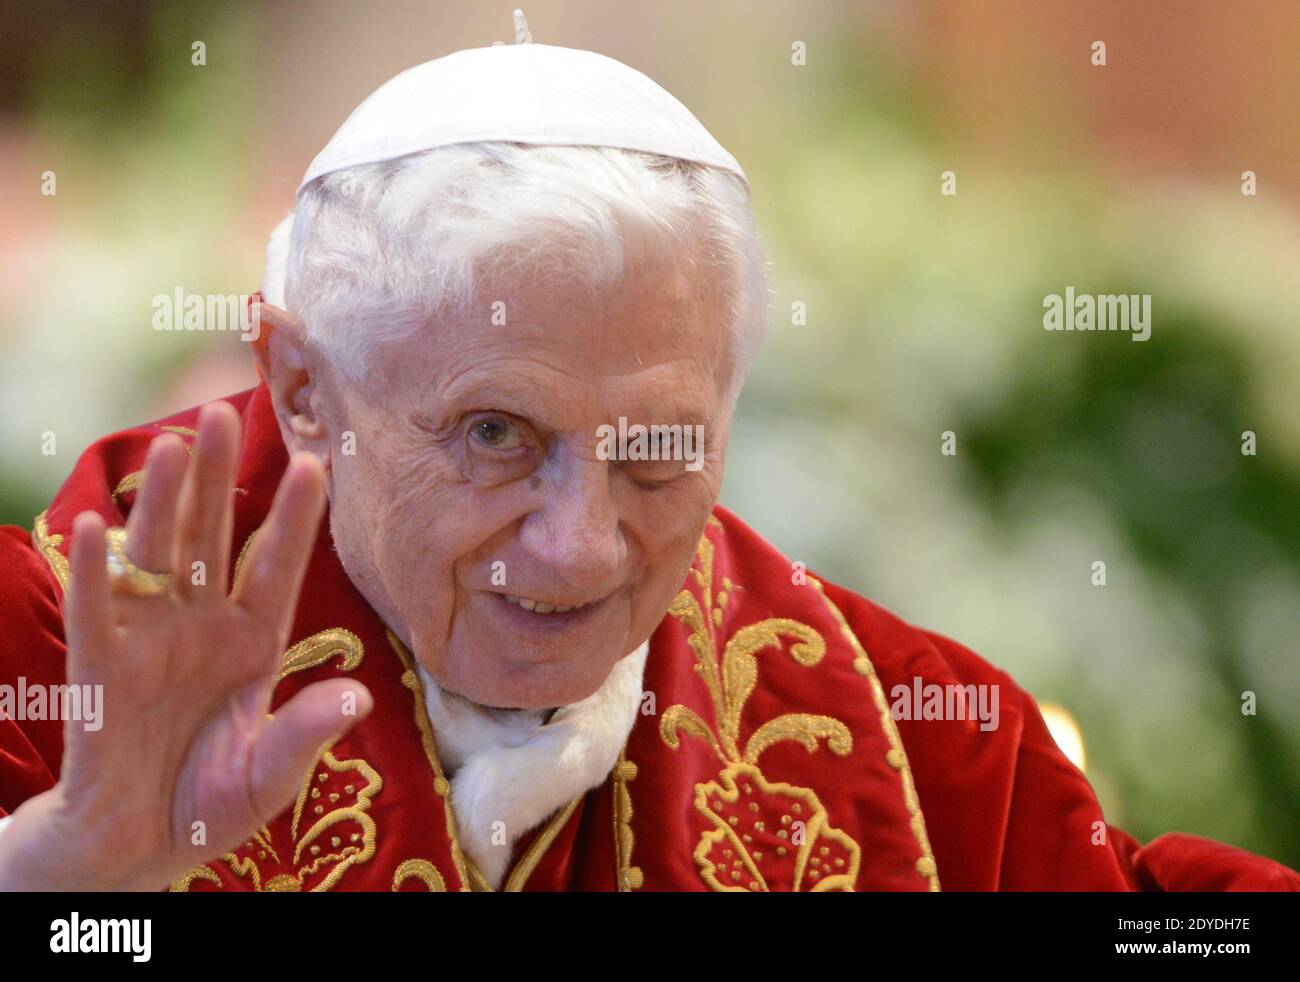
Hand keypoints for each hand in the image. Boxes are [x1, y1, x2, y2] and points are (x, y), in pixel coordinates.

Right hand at [0, 401, 371, 890]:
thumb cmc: (211, 804)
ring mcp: (150, 643)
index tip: (318, 463)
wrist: (139, 846)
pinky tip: (97, 528)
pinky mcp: (99, 672)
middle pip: (212, 539)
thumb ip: (304, 734)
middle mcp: (202, 628)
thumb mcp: (270, 776)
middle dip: (219, 479)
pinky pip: (96, 616)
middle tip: (224, 413)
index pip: (277, 568)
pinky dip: (95, 576)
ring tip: (173, 446)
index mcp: (253, 643)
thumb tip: (354, 697)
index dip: (293, 519)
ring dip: (163, 504)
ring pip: (157, 559)